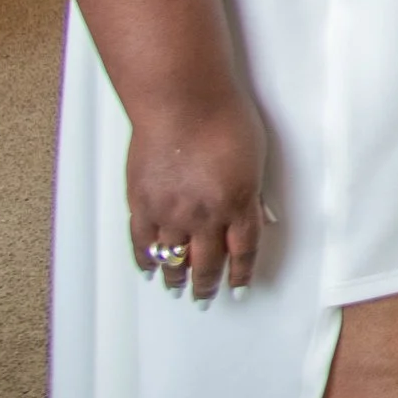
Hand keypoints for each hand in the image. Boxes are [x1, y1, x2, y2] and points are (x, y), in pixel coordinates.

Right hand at [126, 91, 266, 301]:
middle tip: (205, 297)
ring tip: (176, 290)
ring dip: (176, 279)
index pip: (244, 252)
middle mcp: (205, 216)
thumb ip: (251, 190)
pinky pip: (142, 242)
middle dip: (208, 285)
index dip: (241, 274)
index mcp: (239, 203)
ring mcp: (171, 212)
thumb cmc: (223, 117)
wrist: (181, 100)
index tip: (239, 288)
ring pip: (173, 260)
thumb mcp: (255, 157)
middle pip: (208, 263)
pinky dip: (146, 260)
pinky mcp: (142, 202)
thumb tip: (254, 213)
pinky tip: (148, 269)